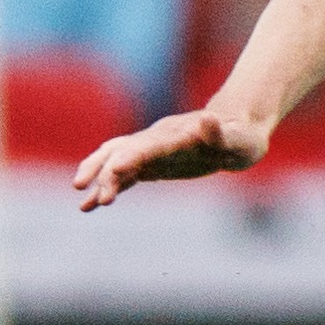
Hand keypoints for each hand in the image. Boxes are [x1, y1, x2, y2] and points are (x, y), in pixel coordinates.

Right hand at [74, 108, 268, 209]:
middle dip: (104, 170)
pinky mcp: (150, 164)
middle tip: (85, 190)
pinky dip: (106, 187)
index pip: (150, 145)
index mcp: (178, 135)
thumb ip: (220, 134)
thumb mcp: (238, 139)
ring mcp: (150, 151)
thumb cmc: (241, 137)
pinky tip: (89, 205)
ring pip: (115, 160)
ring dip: (98, 179)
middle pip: (123, 152)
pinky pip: (123, 176)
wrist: (236, 130)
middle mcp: (157, 140)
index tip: (115, 168)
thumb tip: (208, 118)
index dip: (132, 155)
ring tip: (83, 204)